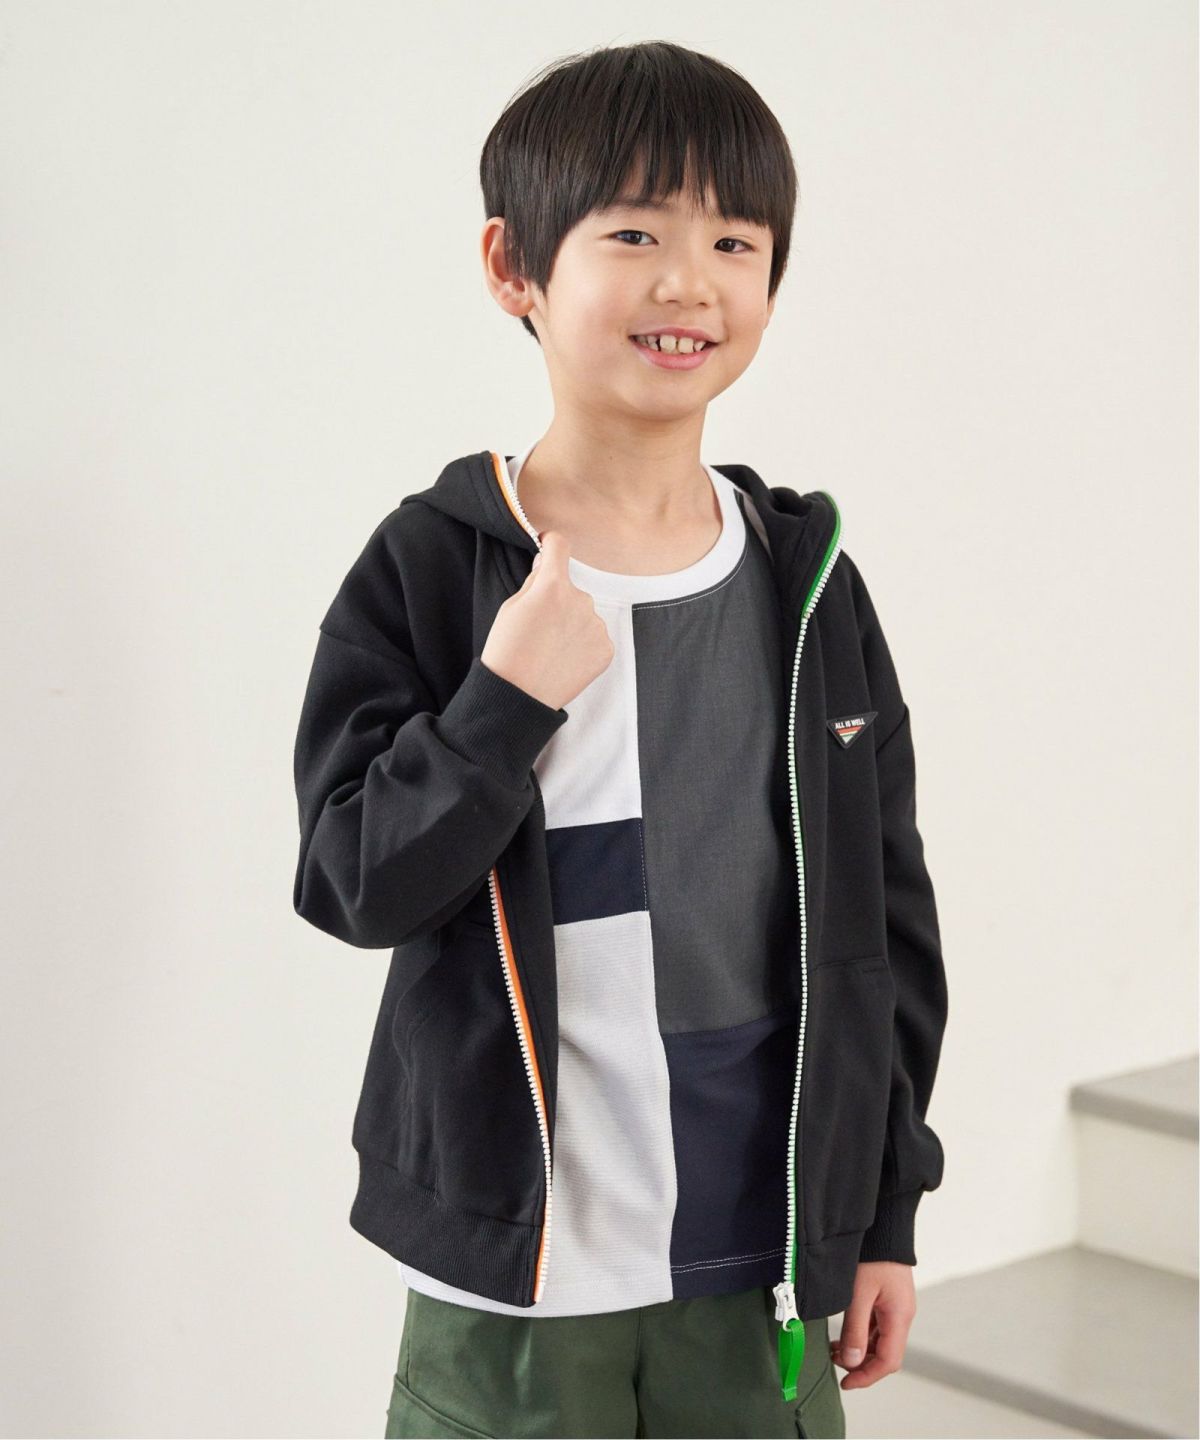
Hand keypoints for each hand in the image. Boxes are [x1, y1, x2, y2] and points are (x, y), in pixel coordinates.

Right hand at [481, 531, 614, 710]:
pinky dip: (583, 644)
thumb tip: (546, 564)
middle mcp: (580, 600)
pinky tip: (565, 659)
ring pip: (584, 614)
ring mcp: (596, 626)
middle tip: (540, 628)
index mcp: (552, 586)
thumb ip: (534, 582)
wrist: (519, 697)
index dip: (551, 543)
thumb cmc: (507, 652)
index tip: (548, 547)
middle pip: (571, 589)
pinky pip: (595, 636)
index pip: (560, 546)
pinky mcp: (606, 649)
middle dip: (558, 600)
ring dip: (572, 623)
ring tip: (551, 648)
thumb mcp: (510, 608)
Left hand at [830, 1261, 915, 1389]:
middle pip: (885, 1353)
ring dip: (860, 1349)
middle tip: (835, 1362)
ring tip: (835, 1348)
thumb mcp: (858, 1294)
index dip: (867, 1377)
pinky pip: (877, 1325)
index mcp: (899, 1317)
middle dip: (861, 1364)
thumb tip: (851, 1362)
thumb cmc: (872, 1255)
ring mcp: (896, 1306)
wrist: (883, 1225)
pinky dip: (862, 1334)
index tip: (846, 1383)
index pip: (888, 1361)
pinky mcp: (888, 1297)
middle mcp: (902, 1315)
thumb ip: (855, 1330)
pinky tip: (845, 1332)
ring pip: (880, 1340)